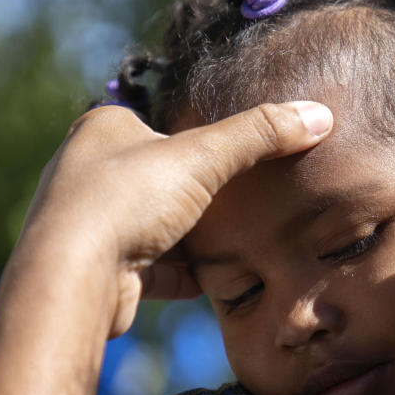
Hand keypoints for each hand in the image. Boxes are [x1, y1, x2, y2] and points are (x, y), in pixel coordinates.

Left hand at [0, 100, 332, 394]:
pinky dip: (187, 272)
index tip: (235, 148)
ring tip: (241, 236)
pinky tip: (218, 277)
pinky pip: (157, 266)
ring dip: (195, 234)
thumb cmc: (127, 199)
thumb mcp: (203, 155)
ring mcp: (94, 222)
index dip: (198, 134)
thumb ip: (261, 134)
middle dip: (200, 190)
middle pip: (163, 175)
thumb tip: (320, 115)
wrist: (74, 279)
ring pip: (161, 223)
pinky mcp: (105, 269)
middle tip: (247, 195)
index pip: (159, 121)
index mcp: (104, 127)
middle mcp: (90, 170)